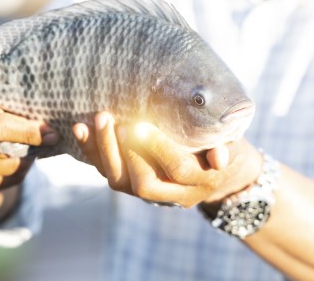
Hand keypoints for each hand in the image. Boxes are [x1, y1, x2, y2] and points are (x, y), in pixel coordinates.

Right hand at [0, 94, 58, 220]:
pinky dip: (20, 169)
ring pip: (10, 167)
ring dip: (27, 157)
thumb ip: (17, 106)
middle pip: (6, 149)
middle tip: (47, 137)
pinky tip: (16, 155)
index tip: (52, 134)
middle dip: (32, 144)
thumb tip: (49, 132)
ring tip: (28, 142)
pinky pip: (8, 180)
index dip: (28, 131)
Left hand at [73, 112, 261, 207]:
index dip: (158, 149)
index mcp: (199, 182)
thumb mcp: (235, 148)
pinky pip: (108, 172)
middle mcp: (173, 193)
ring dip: (103, 151)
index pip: (177, 169)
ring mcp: (150, 191)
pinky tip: (79, 129)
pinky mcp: (132, 184)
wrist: (219, 178)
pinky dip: (91, 152)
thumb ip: (228, 150)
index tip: (141, 124)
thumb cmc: (227, 150)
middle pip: (143, 183)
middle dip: (125, 152)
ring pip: (120, 182)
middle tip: (113, 120)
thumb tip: (219, 157)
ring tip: (94, 121)